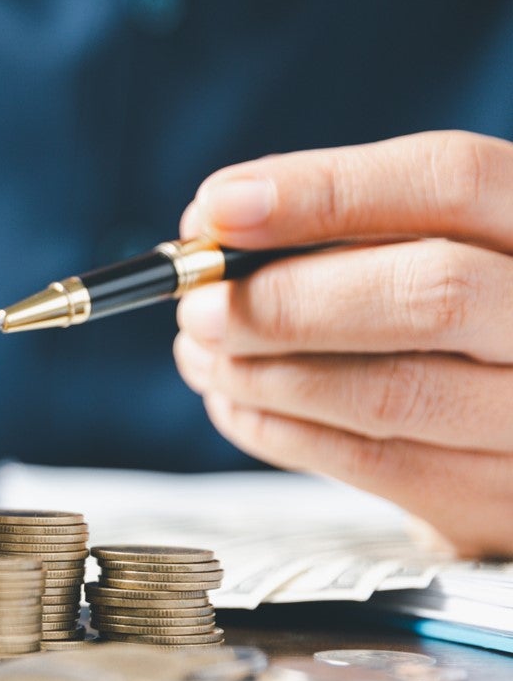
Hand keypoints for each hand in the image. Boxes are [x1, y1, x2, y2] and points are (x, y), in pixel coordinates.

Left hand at [172, 130, 512, 557]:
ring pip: (393, 393)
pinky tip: (234, 402)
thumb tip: (211, 225)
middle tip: (199, 306)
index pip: (450, 180)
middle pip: (432, 294)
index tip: (215, 208)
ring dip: (265, 373)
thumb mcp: (428, 245)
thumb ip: (343, 228)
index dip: (322, 190)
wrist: (510, 434)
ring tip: (202, 353)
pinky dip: (277, 429)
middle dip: (288, 300)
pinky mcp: (498, 500)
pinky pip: (372, 465)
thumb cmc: (453, 317)